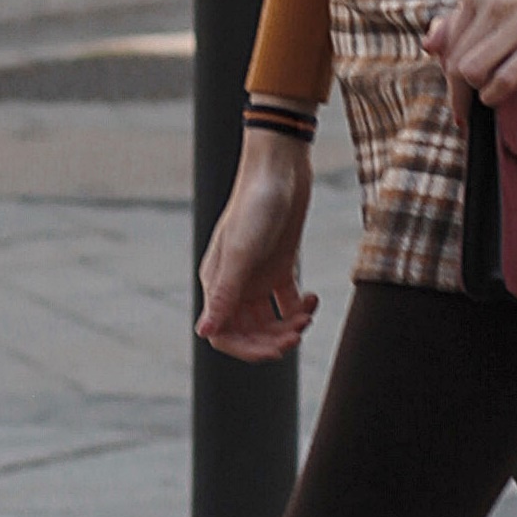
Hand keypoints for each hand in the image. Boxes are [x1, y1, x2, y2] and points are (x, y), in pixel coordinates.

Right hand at [197, 138, 317, 359]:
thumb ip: (224, 293)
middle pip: (249, 333)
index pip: (224, 334)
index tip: (276, 348)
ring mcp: (258, 275)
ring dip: (289, 326)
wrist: (281, 166)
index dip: (247, 349)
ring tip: (308, 314)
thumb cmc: (256, 203)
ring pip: (270, 321)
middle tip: (298, 333)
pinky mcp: (280, 265)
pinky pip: (288, 301)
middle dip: (273, 340)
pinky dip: (301, 308)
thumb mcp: (241, 251)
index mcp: (218, 282)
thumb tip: (203, 332)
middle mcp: (235, 283)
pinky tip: (313, 297)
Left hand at [425, 0, 516, 102]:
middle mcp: (494, 0)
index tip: (457, 96)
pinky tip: (499, 97)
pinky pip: (503, 79)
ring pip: (470, 71)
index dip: (446, 74)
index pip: (446, 44)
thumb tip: (428, 45)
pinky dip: (495, 95)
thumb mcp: (501, 3)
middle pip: (455, 61)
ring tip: (486, 99)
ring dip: (475, 94)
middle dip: (457, 93)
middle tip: (464, 113)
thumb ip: (462, 21)